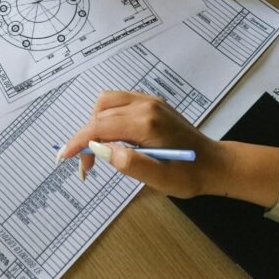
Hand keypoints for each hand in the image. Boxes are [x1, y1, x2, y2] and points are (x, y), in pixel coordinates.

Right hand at [60, 91, 278, 207]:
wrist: (215, 164)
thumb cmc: (189, 175)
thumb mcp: (160, 178)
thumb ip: (129, 162)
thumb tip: (101, 149)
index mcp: (146, 123)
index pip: (100, 127)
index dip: (78, 142)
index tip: (63, 157)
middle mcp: (145, 105)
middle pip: (100, 113)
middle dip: (85, 138)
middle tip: (87, 167)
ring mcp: (149, 101)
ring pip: (106, 102)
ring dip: (95, 124)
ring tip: (98, 150)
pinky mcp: (151, 103)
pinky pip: (118, 101)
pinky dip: (107, 116)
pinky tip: (112, 137)